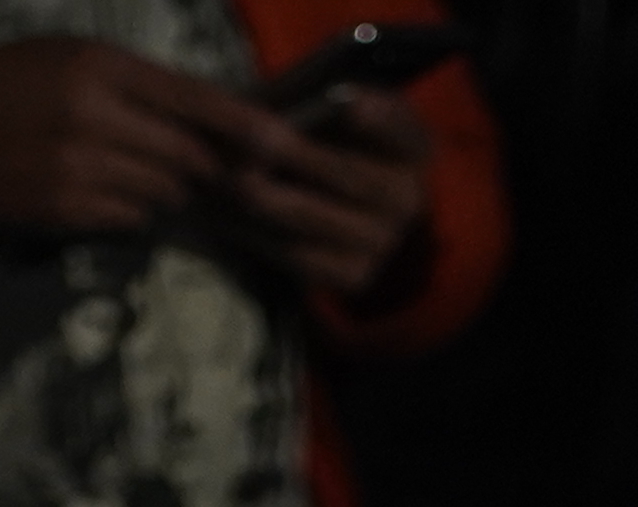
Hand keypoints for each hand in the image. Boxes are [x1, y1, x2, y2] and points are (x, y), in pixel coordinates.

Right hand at [0, 36, 288, 241]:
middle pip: (185, 155)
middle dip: (203, 166)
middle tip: (208, 168)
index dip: (242, 127)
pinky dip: (128, 208)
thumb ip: (135, 85)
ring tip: (128, 168)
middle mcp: (94, 115)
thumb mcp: (70, 58)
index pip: (192, 98)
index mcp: (100, 66)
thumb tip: (204, 121)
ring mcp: (78, 167)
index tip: (282, 145)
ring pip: (160, 191)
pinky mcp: (64, 209)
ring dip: (162, 187)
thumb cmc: (8, 83)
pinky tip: (97, 187)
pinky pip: (127, 217)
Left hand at [225, 87, 434, 306]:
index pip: (403, 128)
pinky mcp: (355, 275)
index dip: (379, 116)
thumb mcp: (335, 112)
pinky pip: (297, 254)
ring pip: (312, 214)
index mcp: (414, 147)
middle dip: (296, 155)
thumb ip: (319, 105)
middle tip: (253, 142)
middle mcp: (408, 198)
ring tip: (224, 177)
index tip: (348, 100)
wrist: (342, 206)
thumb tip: (278, 114)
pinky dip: (254, 233)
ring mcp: (383, 241)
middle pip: (349, 174)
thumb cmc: (330, 140)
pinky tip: (222, 215)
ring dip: (262, 196)